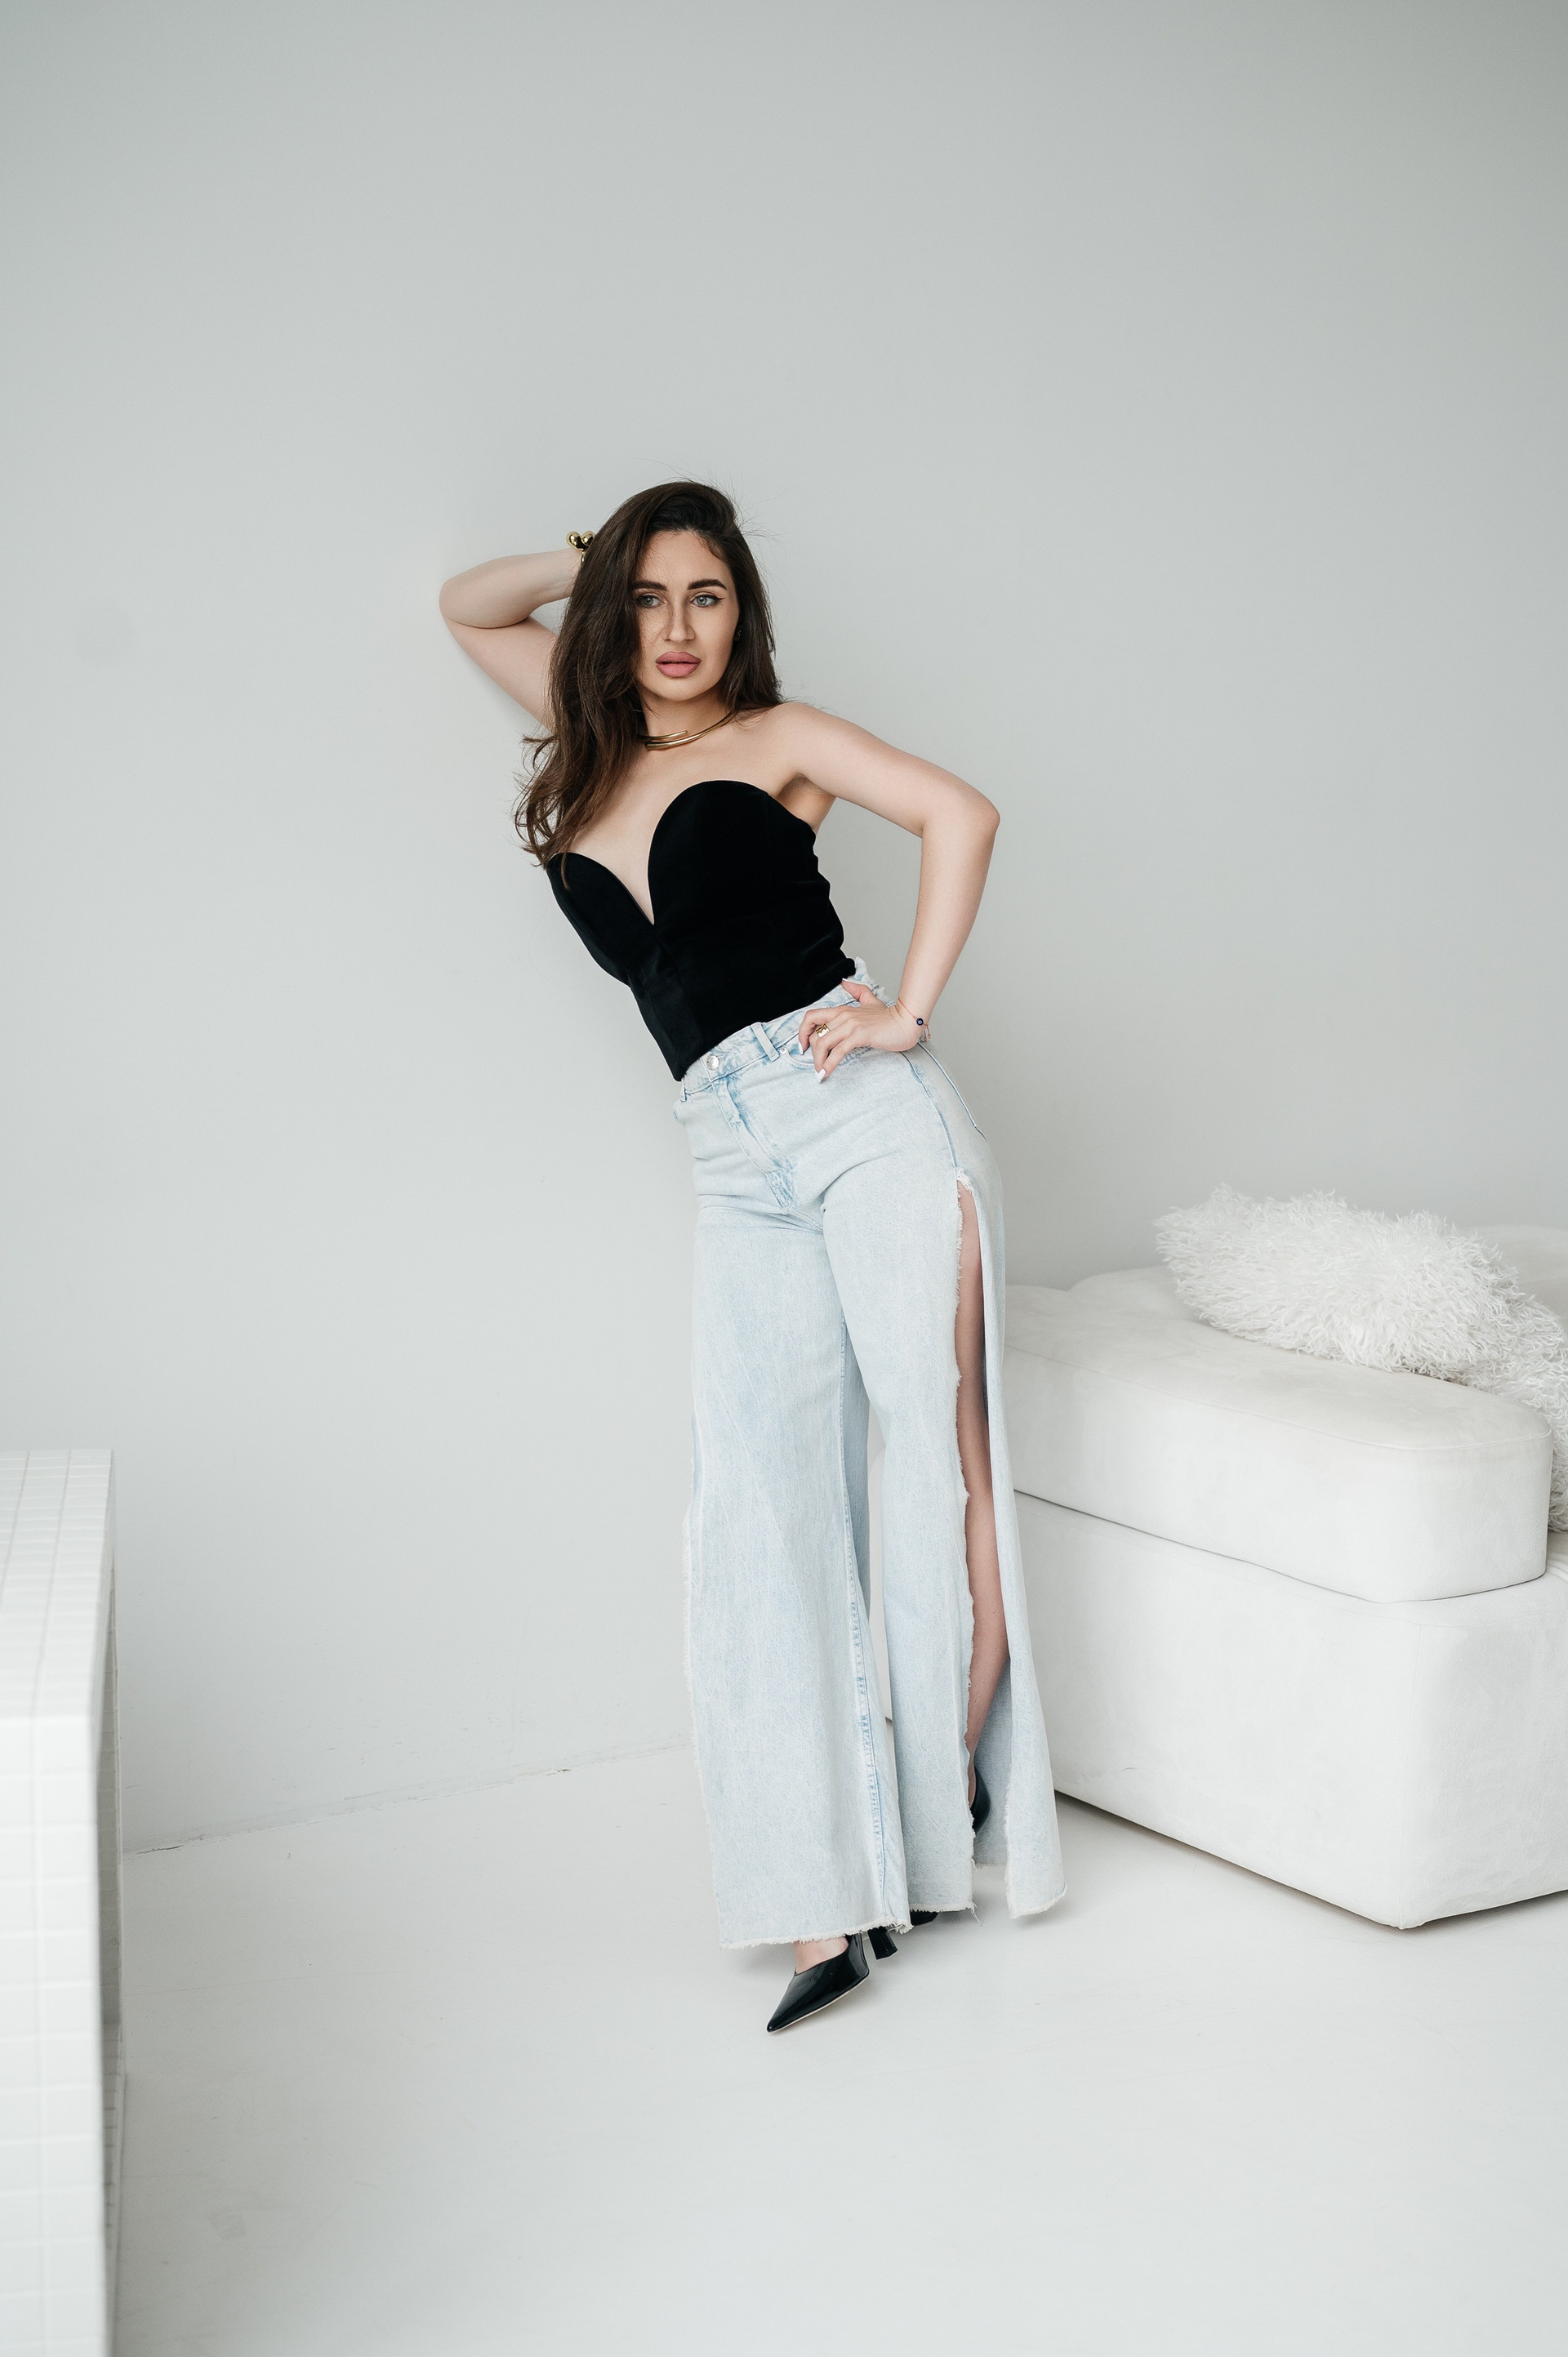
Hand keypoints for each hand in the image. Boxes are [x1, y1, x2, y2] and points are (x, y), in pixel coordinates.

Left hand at [796, 981, 919, 1079]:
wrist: (906, 1022)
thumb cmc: (890, 1017)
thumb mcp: (870, 1001)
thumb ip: (858, 991)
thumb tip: (845, 981)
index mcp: (842, 1009)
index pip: (812, 1016)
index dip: (802, 1031)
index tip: (803, 1045)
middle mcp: (843, 1016)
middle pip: (815, 1034)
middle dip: (811, 1052)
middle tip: (815, 1064)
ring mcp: (850, 1025)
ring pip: (823, 1043)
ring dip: (818, 1061)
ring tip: (820, 1072)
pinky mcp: (859, 1035)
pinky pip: (838, 1051)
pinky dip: (829, 1064)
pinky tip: (826, 1073)